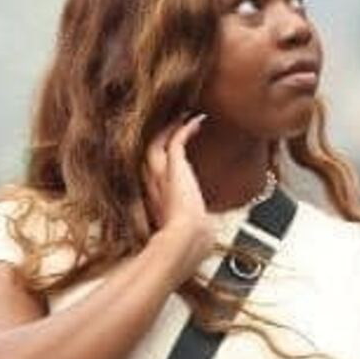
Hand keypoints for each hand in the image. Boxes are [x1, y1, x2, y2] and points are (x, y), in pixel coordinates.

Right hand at [142, 114, 215, 279]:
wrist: (185, 240)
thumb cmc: (188, 243)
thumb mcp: (188, 233)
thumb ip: (193, 228)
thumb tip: (210, 232)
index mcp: (155, 201)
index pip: (151, 175)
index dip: (158, 162)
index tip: (166, 153)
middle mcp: (153, 185)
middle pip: (149, 153)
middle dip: (158, 138)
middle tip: (170, 124)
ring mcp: (161, 174)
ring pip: (158, 142)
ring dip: (169, 128)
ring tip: (181, 115)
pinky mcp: (174, 166)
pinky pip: (177, 139)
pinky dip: (186, 128)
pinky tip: (197, 119)